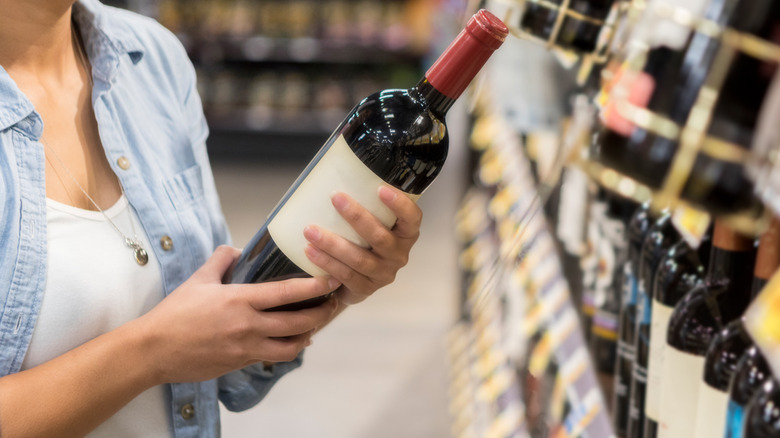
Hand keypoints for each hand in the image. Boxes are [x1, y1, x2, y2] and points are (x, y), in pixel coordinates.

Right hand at [134, 246, 340, 383]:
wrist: (154, 350)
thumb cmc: (175, 313)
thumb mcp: (198, 279)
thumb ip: (222, 260)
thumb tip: (238, 250)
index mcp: (240, 300)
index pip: (287, 293)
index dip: (314, 287)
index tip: (331, 281)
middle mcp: (248, 326)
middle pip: (298, 323)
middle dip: (322, 314)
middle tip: (333, 304)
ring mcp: (246, 349)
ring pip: (291, 347)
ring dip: (308, 336)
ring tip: (315, 325)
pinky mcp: (241, 364)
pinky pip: (272, 357)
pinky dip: (287, 348)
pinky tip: (291, 341)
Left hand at [302, 185, 421, 304]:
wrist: (357, 279)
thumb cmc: (365, 240)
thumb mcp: (373, 222)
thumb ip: (366, 202)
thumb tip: (337, 167)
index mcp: (406, 234)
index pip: (412, 218)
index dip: (399, 204)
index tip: (380, 189)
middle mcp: (399, 254)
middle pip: (380, 237)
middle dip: (357, 217)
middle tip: (336, 198)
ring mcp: (384, 274)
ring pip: (359, 259)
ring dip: (333, 244)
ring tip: (310, 230)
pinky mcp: (366, 289)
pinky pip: (346, 276)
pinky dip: (327, 263)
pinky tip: (310, 251)